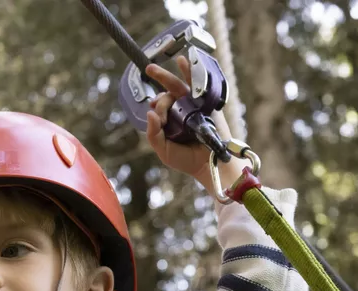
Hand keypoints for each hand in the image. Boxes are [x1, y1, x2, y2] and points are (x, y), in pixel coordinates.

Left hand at [144, 57, 247, 197]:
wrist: (209, 164)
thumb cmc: (186, 160)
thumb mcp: (163, 149)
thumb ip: (153, 133)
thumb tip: (149, 112)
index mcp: (169, 122)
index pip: (159, 107)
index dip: (157, 106)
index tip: (160, 116)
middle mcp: (180, 111)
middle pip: (168, 93)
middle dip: (159, 83)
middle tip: (148, 70)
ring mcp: (194, 106)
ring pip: (180, 86)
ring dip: (167, 75)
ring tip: (154, 67)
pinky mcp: (206, 103)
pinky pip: (200, 84)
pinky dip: (193, 71)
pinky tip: (185, 60)